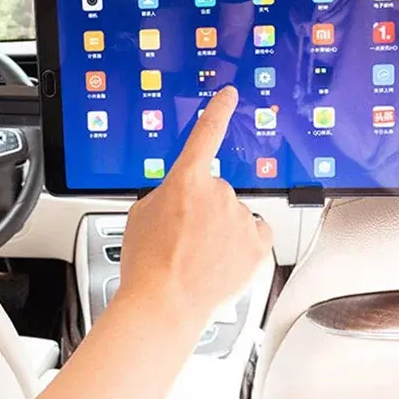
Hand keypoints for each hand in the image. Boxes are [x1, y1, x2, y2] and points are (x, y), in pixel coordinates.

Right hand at [120, 86, 273, 326]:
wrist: (164, 303)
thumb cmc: (147, 262)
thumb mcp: (141, 212)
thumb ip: (167, 192)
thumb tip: (181, 194)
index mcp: (186, 179)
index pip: (206, 134)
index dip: (218, 110)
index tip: (229, 95)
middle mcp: (218, 193)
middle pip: (216, 190)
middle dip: (204, 208)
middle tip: (185, 236)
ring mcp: (240, 217)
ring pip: (234, 214)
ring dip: (222, 228)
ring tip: (200, 255)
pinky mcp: (257, 243)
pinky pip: (254, 232)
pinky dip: (243, 242)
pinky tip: (223, 258)